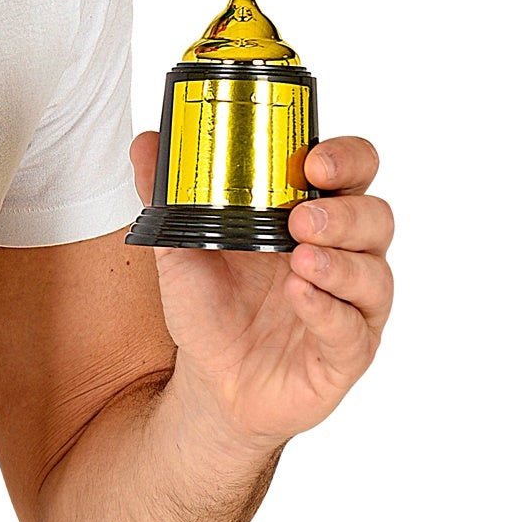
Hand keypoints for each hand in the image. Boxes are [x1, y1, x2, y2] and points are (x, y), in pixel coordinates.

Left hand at [128, 132, 393, 450]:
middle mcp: (342, 254)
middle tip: (301, 218)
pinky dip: (328, 311)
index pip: (355, 170)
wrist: (209, 380)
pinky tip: (299, 296)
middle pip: (376, 217)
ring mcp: (350, 306)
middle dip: (344, 213)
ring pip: (374, 274)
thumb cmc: (209, 305)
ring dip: (340, 263)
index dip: (347, 159)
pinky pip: (353, 331)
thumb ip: (166, 194)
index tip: (315, 162)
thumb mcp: (180, 245)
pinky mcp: (346, 354)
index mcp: (312, 213)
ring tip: (301, 257)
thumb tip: (145, 141)